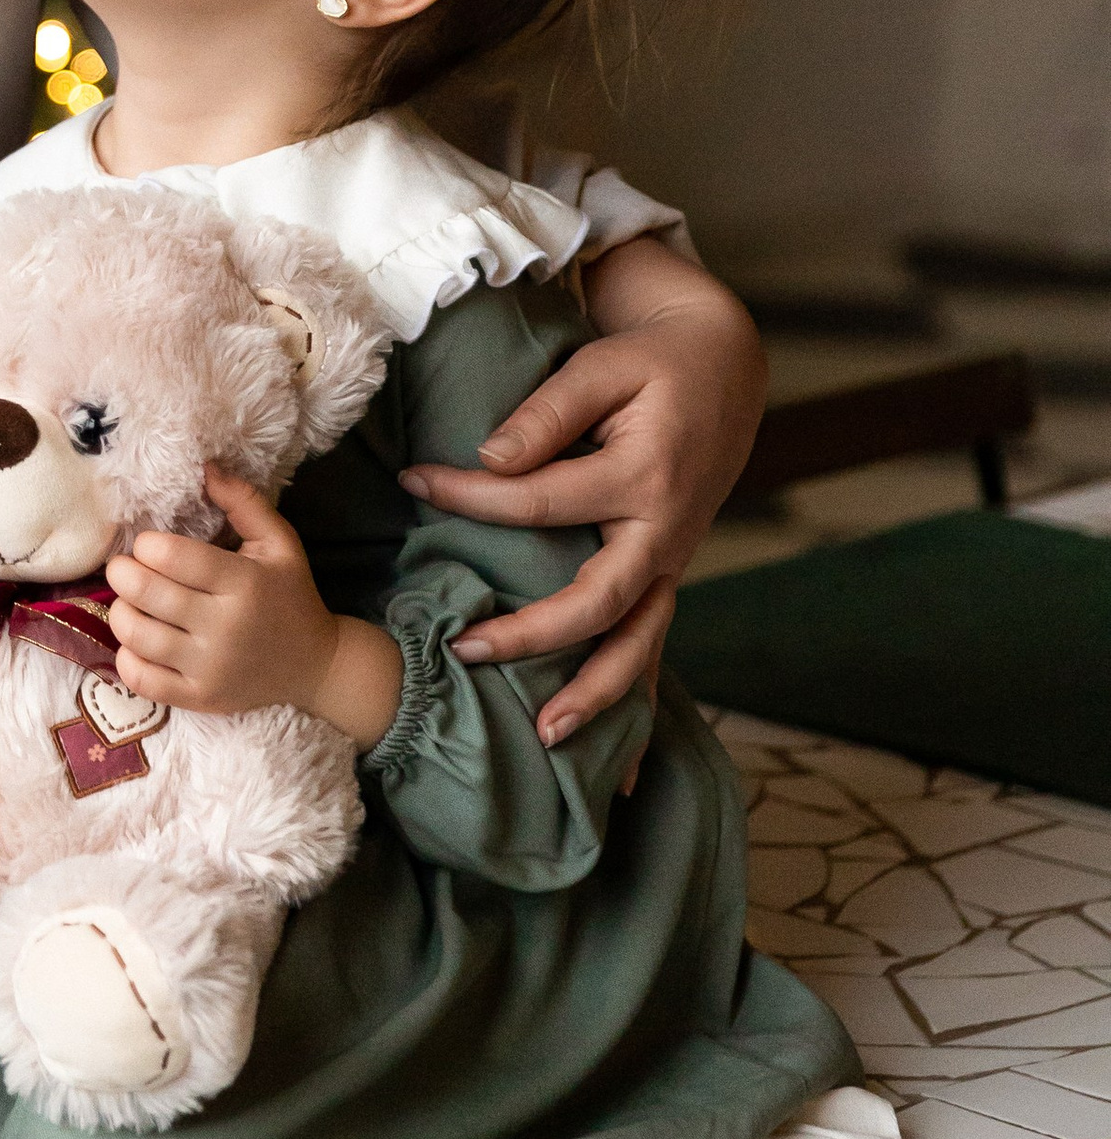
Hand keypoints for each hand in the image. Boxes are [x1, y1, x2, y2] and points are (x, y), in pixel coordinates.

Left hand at [109, 469, 401, 746]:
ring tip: (127, 600)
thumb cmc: (291, 595)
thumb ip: (243, 501)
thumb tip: (204, 466)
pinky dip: (126, 657)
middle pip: (148, 594)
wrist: (316, 666)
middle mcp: (224, 628)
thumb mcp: (279, 541)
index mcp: (243, 583)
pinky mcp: (200, 698)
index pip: (175, 558)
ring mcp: (210, 668)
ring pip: (138, 636)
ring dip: (120, 611)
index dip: (147, 545)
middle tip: (122, 566)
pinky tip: (135, 641)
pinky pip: (143, 680)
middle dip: (122, 573)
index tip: (146, 543)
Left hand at [396, 238, 763, 746]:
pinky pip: (650, 648)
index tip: (414, 481)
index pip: (541, 499)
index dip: (471, 494)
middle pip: (598, 601)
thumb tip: (491, 460)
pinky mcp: (665, 576)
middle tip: (464, 651)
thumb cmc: (652, 365)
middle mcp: (664, 534)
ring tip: (544, 740)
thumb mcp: (604, 368)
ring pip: (637, 645)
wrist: (724, 373)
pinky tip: (617, 773)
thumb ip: (549, 414)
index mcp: (645, 477)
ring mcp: (671, 563)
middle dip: (533, 635)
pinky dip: (632, 704)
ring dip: (595, 697)